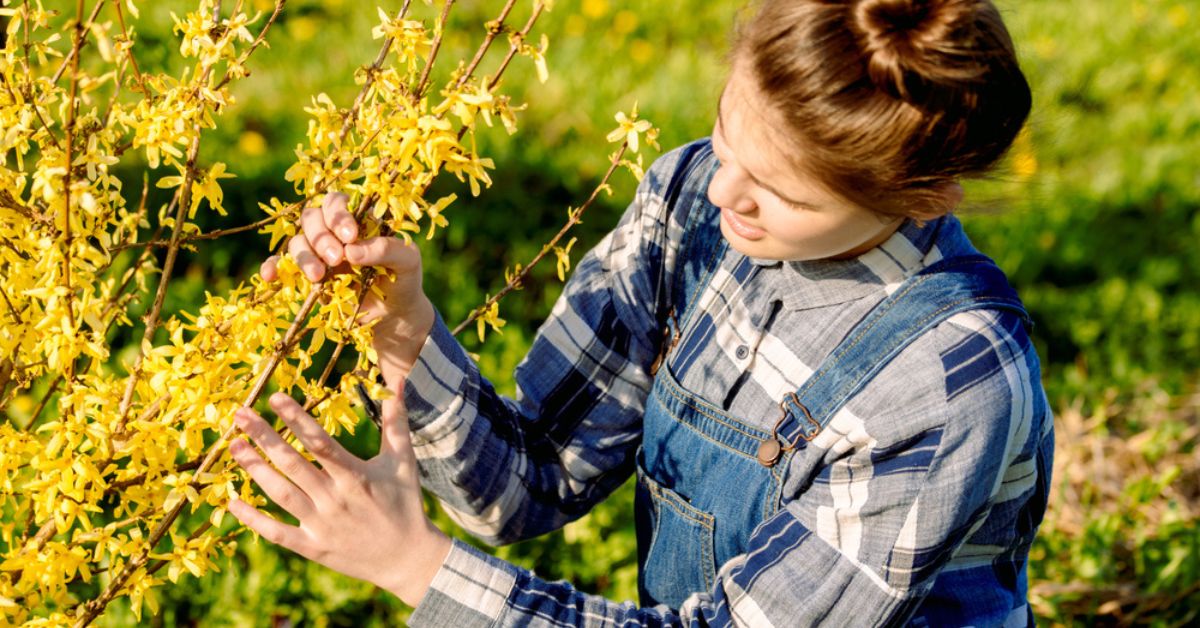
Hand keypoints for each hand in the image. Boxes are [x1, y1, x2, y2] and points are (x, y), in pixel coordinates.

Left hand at [228, 390, 450, 606]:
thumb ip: (396, 422)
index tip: (274, 397)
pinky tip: (232, 501)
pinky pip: (277, 532)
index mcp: (355, 476)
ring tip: (234, 445)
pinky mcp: (313, 546)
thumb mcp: (404, 462)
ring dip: (255, 469)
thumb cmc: (405, 504)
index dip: (296, 418)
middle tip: (240, 414)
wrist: (407, 558)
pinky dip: (253, 519)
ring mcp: (321, 524)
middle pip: (292, 463)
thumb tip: (396, 382)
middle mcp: (335, 498)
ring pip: (281, 493)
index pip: (319, 442)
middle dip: (264, 437)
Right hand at [260, 192, 434, 384]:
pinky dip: (272, 267)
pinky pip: (281, 265)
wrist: (394, 314)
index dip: (338, 215)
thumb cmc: (402, 279)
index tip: (351, 236)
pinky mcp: (306, 277)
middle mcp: (333, 233)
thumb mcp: (408, 261)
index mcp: (356, 220)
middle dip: (321, 237)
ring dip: (304, 256)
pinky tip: (270, 276)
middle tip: (336, 259)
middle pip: (311, 219)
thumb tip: (352, 250)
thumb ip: (387, 249)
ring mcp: (317, 254)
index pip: (336, 203)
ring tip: (319, 277)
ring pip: (297, 242)